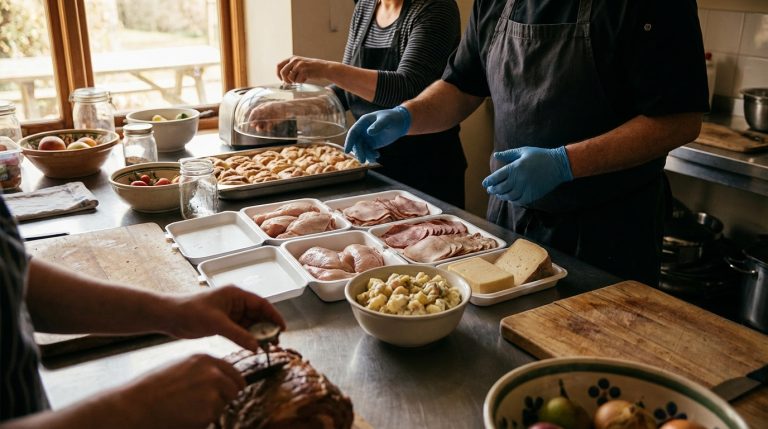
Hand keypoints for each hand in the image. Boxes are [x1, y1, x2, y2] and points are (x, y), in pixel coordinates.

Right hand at [111, 354, 244, 428]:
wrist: (137, 407)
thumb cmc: (154, 388)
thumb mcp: (181, 367)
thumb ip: (203, 369)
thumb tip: (220, 377)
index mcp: (205, 360)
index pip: (233, 372)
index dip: (234, 383)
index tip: (235, 389)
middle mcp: (213, 374)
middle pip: (235, 389)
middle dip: (226, 397)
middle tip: (207, 404)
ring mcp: (212, 393)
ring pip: (223, 405)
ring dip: (212, 410)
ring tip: (187, 409)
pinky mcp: (208, 413)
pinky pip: (212, 419)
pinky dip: (202, 421)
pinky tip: (184, 416)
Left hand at [165, 285, 285, 351]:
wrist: (170, 317)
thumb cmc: (190, 312)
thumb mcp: (217, 324)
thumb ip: (238, 335)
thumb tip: (256, 347)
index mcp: (236, 294)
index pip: (261, 304)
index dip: (274, 316)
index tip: (283, 328)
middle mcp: (236, 302)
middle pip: (258, 315)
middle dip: (267, 328)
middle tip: (275, 342)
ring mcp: (230, 313)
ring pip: (250, 324)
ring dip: (258, 335)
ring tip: (267, 347)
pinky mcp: (223, 324)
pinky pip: (241, 331)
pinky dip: (247, 338)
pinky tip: (253, 347)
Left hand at [277, 56, 330, 83]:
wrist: (323, 68)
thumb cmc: (311, 69)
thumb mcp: (299, 65)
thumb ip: (291, 68)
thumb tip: (282, 78)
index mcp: (292, 58)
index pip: (279, 65)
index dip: (278, 74)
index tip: (281, 79)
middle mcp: (294, 60)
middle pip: (282, 72)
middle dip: (285, 80)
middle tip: (290, 83)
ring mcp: (299, 65)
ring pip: (290, 77)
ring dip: (294, 81)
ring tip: (300, 79)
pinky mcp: (304, 70)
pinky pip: (297, 80)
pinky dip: (301, 82)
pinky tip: (306, 78)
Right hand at [344, 106, 410, 162]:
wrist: (400, 123)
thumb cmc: (393, 118)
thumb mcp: (387, 120)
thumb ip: (378, 125)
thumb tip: (369, 132)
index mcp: (363, 122)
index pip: (353, 132)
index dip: (349, 141)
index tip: (347, 151)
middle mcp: (363, 130)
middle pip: (357, 143)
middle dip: (359, 152)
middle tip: (363, 161)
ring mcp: (367, 137)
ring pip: (362, 149)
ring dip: (366, 155)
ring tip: (374, 159)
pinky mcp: (372, 144)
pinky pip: (368, 151)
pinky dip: (371, 155)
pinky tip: (377, 155)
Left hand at [482, 146, 572, 204]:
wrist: (558, 165)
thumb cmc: (540, 155)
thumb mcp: (523, 151)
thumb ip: (508, 154)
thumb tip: (496, 155)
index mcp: (515, 167)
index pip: (496, 177)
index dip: (488, 181)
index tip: (485, 183)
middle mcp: (518, 179)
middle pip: (500, 188)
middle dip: (493, 190)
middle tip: (490, 189)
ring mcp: (525, 188)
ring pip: (508, 196)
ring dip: (501, 196)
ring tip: (499, 194)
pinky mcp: (532, 194)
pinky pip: (518, 200)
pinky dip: (512, 200)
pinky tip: (510, 197)